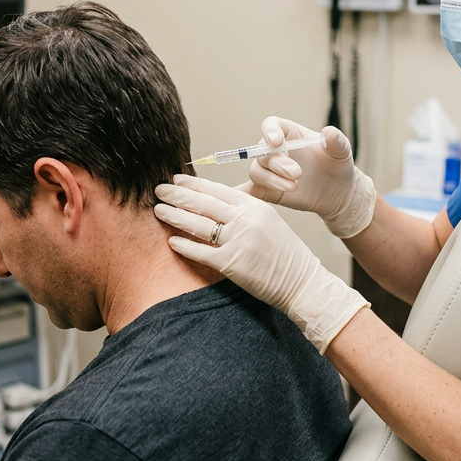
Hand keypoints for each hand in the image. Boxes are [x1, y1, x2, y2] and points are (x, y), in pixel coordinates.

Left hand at [155, 175, 368, 352]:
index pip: (217, 190)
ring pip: (198, 225)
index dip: (194, 183)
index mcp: (255, 206)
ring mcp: (238, 242)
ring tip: (158, 210)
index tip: (176, 178)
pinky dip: (184, 246)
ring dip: (175, 216)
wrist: (301, 282)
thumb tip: (214, 204)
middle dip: (177, 195)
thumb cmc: (286, 253)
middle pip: (203, 203)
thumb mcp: (268, 221)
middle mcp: (245, 220)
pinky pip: (201, 252)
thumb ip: (243, 211)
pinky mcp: (231, 264)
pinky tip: (171, 241)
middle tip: (159, 189)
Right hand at [242, 117, 375, 238]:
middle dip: (278, 163)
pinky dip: (244, 195)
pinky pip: (250, 191)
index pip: (271, 125)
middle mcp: (274, 150)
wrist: (337, 192)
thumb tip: (329, 132)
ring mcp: (269, 171)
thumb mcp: (341, 152)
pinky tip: (246, 203)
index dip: (269, 131)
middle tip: (297, 173)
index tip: (277, 141)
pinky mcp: (266, 190)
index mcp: (288, 133)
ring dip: (272, 180)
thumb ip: (336, 141)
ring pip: (257, 172)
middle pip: (262, 152)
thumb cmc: (337, 165)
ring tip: (294, 187)